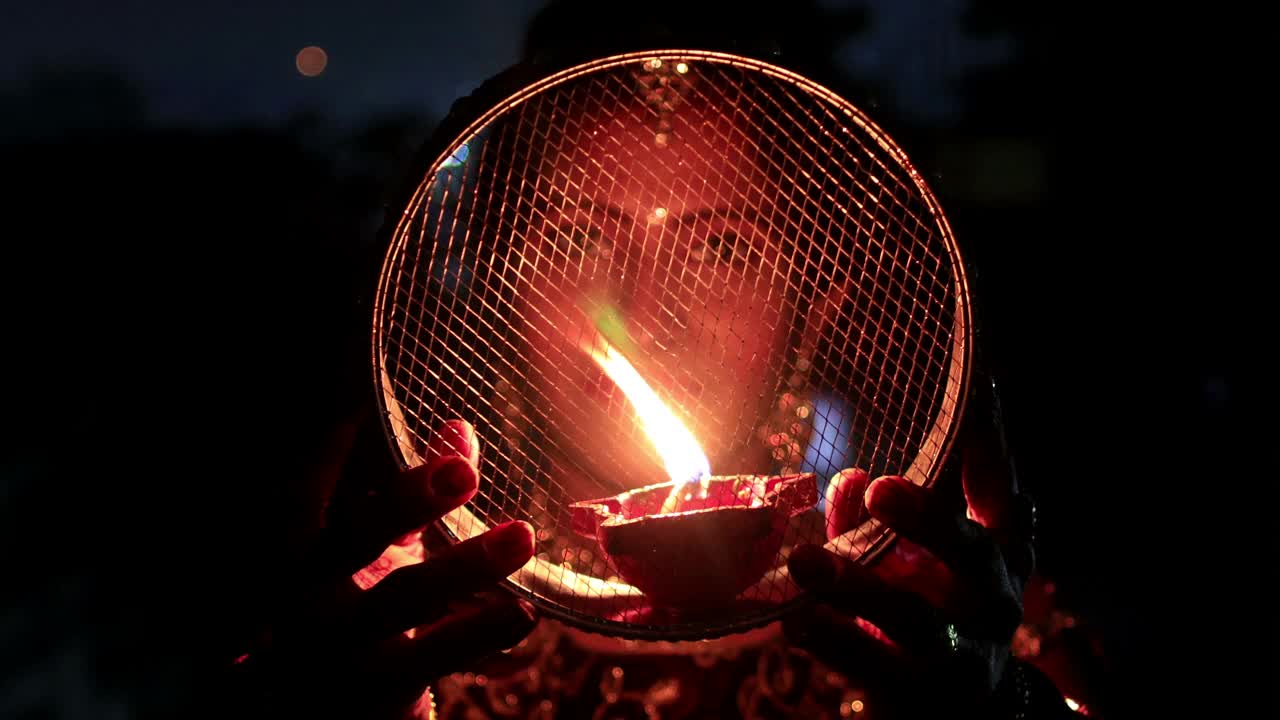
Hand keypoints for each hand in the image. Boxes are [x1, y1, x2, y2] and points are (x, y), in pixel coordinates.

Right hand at [224, 419, 537, 718]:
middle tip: (463, 470)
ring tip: (522, 535)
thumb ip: (414, 494)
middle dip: (404, 501)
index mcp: (303, 549)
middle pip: (350, 538)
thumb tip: (459, 429)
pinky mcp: (371, 693)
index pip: (307, 488)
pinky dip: (477, 635)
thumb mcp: (378, 552)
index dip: (332, 444)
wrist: (332, 712)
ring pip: (400, 601)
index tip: (365, 396)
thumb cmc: (358, 613)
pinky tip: (522, 611)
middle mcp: (306, 594)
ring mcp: (336, 647)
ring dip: (464, 566)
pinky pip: (428, 660)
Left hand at [785, 377, 1038, 717]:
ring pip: (912, 618)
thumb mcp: (920, 562)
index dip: (992, 439)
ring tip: (806, 560)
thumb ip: (881, 519)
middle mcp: (991, 598)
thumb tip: (848, 477)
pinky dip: (833, 642)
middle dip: (927, 518)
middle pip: (968, 550)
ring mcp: (962, 653)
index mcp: (998, 553)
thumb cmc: (938, 613)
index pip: (1000, 489)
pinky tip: (796, 623)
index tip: (983, 381)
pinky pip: (873, 668)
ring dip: (857, 586)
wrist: (969, 716)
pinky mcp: (922, 696)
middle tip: (882, 487)